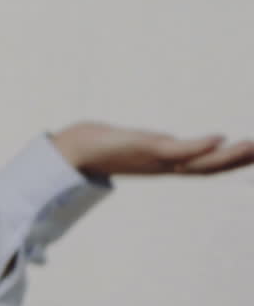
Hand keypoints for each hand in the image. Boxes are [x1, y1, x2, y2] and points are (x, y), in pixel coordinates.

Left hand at [51, 123, 253, 178]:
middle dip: (237, 161)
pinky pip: (175, 150)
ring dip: (226, 156)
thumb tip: (166, 142)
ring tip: (253, 145)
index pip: (202, 165)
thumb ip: (152, 144)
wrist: (68, 151)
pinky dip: (197, 146)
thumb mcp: (132, 142)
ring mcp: (153, 159)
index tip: (253, 153)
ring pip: (197, 162)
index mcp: (162, 163)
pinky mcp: (142, 149)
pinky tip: (218, 137)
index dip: (228, 162)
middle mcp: (161, 165)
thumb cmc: (96, 144)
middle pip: (207, 168)